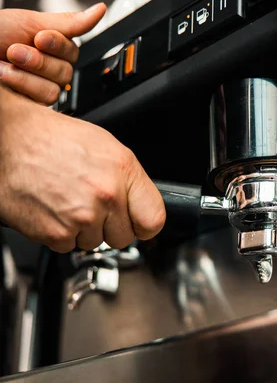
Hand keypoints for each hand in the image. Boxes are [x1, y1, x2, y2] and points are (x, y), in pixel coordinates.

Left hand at [0, 3, 105, 104]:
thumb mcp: (30, 23)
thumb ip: (70, 23)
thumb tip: (101, 10)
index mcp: (50, 48)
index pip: (72, 50)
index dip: (56, 45)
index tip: (39, 37)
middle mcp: (48, 69)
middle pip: (66, 71)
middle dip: (38, 61)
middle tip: (14, 52)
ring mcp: (39, 87)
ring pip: (56, 88)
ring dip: (27, 76)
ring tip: (4, 67)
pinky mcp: (32, 106)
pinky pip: (45, 101)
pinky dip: (23, 88)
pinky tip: (6, 80)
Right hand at [0, 86, 165, 252]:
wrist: (10, 139)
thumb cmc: (54, 139)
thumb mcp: (106, 147)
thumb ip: (129, 180)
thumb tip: (140, 205)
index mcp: (123, 171)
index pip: (154, 219)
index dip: (145, 225)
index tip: (138, 224)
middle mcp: (105, 195)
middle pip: (124, 237)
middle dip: (110, 226)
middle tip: (92, 205)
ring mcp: (81, 216)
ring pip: (95, 242)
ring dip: (83, 229)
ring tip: (69, 200)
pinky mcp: (56, 233)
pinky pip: (69, 246)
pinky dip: (61, 233)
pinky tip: (54, 208)